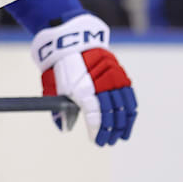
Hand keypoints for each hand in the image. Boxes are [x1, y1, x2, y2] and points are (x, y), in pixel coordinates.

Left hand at [31, 13, 135, 145]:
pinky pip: (129, 94)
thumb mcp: (51, 85)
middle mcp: (100, 83)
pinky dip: (130, 110)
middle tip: (108, 142)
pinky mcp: (120, 72)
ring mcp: (112, 77)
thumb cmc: (59, 66)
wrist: (70, 39)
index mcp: (82, 87)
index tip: (96, 141)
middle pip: (111, 113)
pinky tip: (128, 120)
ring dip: (124, 124)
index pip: (95, 116)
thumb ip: (57, 108)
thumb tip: (63, 128)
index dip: (97, 131)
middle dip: (111, 131)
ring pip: (124, 106)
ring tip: (121, 136)